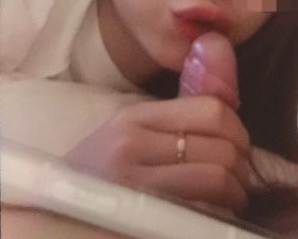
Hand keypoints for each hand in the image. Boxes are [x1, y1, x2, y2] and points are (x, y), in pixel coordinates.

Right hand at [64, 95, 251, 212]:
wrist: (54, 211)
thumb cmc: (99, 174)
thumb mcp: (132, 134)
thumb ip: (179, 114)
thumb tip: (228, 79)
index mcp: (135, 116)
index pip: (211, 110)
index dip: (238, 130)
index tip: (239, 148)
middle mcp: (132, 145)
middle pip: (220, 145)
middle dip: (243, 165)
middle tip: (241, 180)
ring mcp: (133, 184)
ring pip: (216, 178)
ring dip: (236, 193)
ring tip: (232, 200)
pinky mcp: (136, 215)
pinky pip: (198, 211)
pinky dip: (218, 216)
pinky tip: (213, 218)